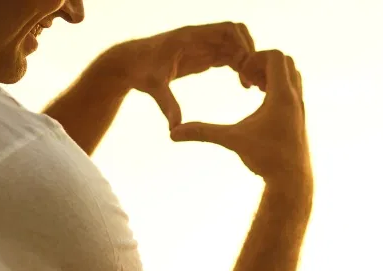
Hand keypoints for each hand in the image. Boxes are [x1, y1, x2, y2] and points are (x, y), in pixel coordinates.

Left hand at [105, 23, 258, 129]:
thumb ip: (167, 105)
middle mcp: (199, 37)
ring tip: (250, 86)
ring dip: (247, 61)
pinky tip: (244, 86)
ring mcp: (203, 45)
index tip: (243, 72)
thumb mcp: (155, 88)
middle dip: (250, 54)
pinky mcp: (203, 54)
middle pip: (238, 34)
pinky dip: (241, 66)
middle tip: (251, 79)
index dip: (243, 47)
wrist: (131, 64)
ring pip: (236, 44)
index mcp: (190, 37)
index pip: (227, 30)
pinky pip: (230, 54)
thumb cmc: (141, 72)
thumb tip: (175, 129)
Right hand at [170, 50, 309, 186]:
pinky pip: (293, 90)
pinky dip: (278, 88)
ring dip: (273, 75)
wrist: (292, 181)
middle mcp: (295, 98)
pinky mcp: (300, 117)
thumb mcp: (232, 141)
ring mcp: (300, 107)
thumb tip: (173, 133)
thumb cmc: (266, 160)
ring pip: (292, 74)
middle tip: (247, 79)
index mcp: (282, 96)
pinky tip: (262, 103)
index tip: (242, 76)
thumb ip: (203, 133)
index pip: (275, 55)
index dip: (255, 58)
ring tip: (254, 89)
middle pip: (286, 61)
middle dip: (264, 63)